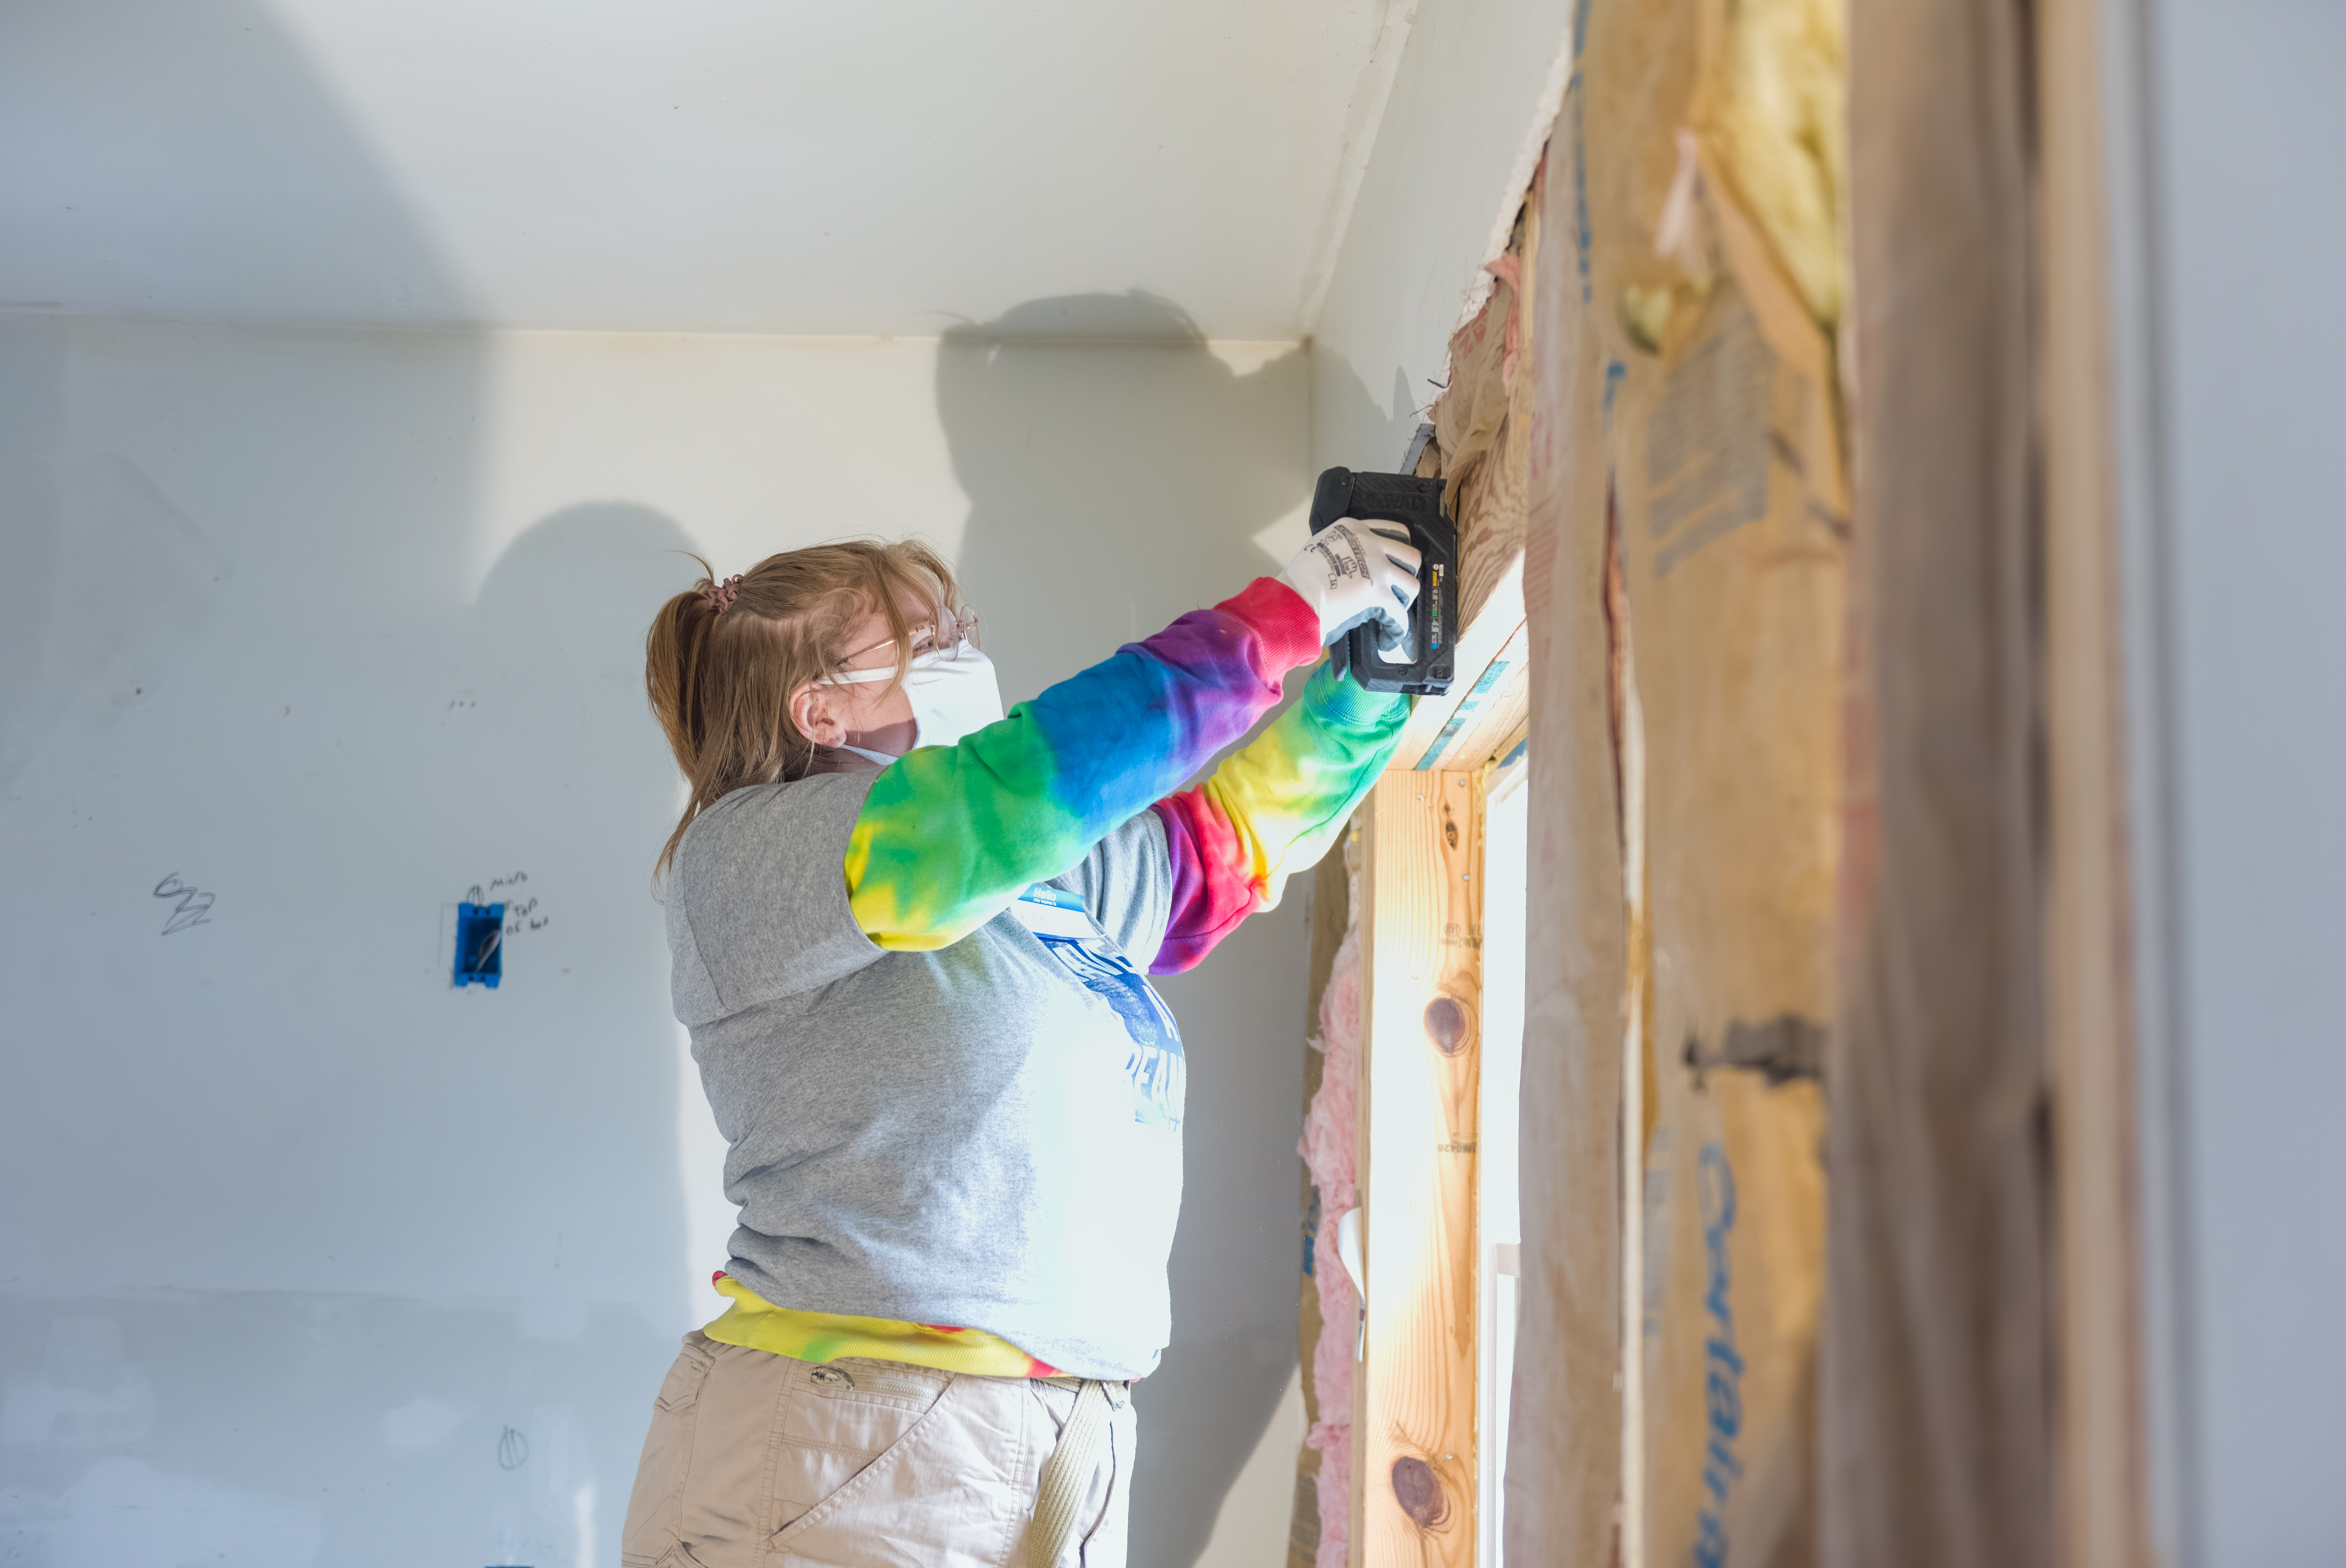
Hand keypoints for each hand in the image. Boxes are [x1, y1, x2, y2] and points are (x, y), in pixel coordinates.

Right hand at [1277, 519, 1421, 649]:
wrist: (1291, 600)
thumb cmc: (1298, 581)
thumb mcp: (1320, 548)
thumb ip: (1343, 549)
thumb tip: (1355, 566)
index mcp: (1354, 530)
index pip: (1393, 531)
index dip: (1397, 552)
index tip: (1396, 564)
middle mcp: (1370, 544)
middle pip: (1410, 556)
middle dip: (1406, 575)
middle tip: (1396, 589)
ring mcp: (1377, 569)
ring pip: (1411, 585)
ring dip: (1403, 602)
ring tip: (1392, 613)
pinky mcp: (1378, 596)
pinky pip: (1400, 615)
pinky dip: (1397, 631)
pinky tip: (1388, 639)